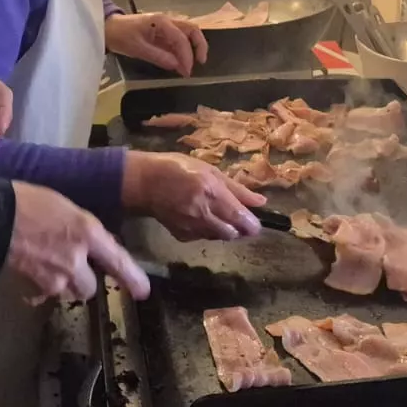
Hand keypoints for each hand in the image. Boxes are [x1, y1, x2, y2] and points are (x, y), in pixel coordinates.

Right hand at [6, 181, 150, 302]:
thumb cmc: (28, 201)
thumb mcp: (66, 207)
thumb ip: (83, 229)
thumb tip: (94, 246)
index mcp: (87, 233)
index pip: (117, 261)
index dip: (132, 278)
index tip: (143, 292)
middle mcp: (76, 259)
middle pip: (90, 287)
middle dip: (84, 280)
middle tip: (74, 267)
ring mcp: (55, 277)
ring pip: (69, 292)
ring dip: (64, 285)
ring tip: (49, 266)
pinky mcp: (35, 286)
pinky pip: (44, 295)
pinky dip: (40, 289)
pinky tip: (32, 275)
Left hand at [104, 12, 208, 75]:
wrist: (107, 28)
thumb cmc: (120, 35)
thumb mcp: (137, 48)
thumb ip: (158, 56)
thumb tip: (177, 66)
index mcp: (161, 21)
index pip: (181, 38)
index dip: (187, 55)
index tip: (187, 71)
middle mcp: (167, 21)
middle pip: (191, 29)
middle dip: (199, 46)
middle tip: (200, 63)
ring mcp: (165, 26)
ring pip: (187, 34)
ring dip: (192, 48)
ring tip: (189, 66)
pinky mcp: (162, 33)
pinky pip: (177, 40)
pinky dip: (182, 51)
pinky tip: (180, 64)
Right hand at [122, 151, 265, 241]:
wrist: (145, 183)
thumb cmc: (179, 169)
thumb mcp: (210, 171)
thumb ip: (237, 189)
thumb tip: (261, 202)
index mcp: (211, 192)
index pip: (239, 217)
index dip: (252, 224)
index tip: (256, 224)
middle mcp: (202, 213)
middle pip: (232, 233)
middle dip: (240, 229)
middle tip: (240, 219)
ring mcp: (191, 227)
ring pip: (219, 237)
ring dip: (226, 230)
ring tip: (220, 215)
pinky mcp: (182, 236)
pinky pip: (204, 238)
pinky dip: (209, 231)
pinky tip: (202, 218)